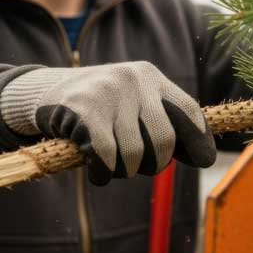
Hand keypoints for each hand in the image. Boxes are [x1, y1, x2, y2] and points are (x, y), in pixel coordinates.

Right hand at [0, 62, 215, 184]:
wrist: (46, 91)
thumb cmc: (103, 105)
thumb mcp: (136, 102)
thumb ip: (164, 122)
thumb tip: (205, 157)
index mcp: (152, 77)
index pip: (188, 110)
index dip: (199, 139)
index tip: (204, 161)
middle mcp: (134, 80)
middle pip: (164, 138)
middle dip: (156, 162)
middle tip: (142, 167)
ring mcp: (108, 92)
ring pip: (134, 152)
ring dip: (126, 170)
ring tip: (116, 166)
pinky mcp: (82, 110)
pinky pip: (106, 155)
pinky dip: (105, 173)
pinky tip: (100, 174)